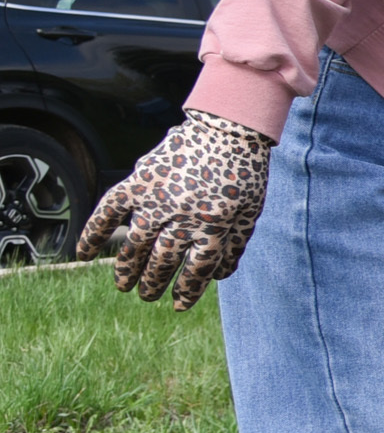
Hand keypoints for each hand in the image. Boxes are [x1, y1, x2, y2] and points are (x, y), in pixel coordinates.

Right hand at [77, 111, 272, 309]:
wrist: (228, 126)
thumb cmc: (244, 171)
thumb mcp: (251, 211)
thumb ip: (235, 243)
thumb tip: (219, 276)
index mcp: (214, 226)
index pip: (196, 271)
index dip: (187, 291)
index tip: (179, 305)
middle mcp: (183, 218)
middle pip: (162, 261)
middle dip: (153, 283)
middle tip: (146, 295)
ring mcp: (158, 200)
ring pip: (136, 245)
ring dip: (126, 269)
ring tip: (124, 285)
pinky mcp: (139, 181)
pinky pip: (109, 211)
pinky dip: (93, 232)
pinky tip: (83, 253)